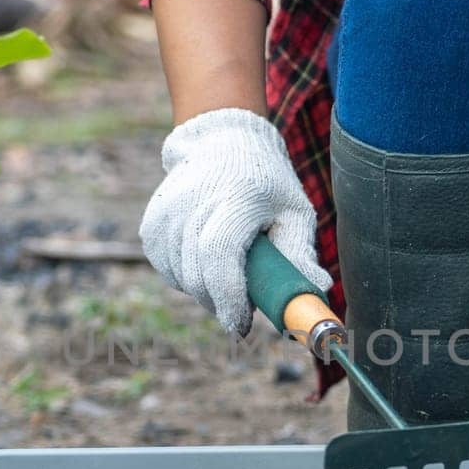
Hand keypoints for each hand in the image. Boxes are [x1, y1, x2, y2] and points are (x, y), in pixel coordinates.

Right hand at [140, 108, 331, 335]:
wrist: (221, 144)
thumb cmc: (266, 183)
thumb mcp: (294, 211)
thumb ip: (301, 253)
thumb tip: (317, 291)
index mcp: (234, 198)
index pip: (219, 256)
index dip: (229, 298)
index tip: (241, 324)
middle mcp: (193, 204)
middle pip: (197, 276)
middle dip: (220, 304)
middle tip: (241, 309)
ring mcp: (166, 214)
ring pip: (180, 278)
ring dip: (204, 291)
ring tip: (227, 275)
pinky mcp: (152, 224)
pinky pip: (167, 269)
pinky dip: (186, 278)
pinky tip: (204, 262)